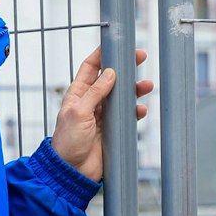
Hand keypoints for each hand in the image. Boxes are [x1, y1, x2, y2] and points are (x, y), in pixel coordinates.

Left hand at [51, 46, 152, 181]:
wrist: (73, 171)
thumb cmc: (68, 142)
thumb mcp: (78, 113)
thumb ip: (95, 92)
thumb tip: (110, 72)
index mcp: (78, 94)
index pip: (91, 68)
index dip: (102, 54)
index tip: (116, 43)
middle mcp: (91, 102)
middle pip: (111, 79)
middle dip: (126, 68)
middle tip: (140, 58)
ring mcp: (103, 116)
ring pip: (122, 97)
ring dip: (135, 90)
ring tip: (147, 86)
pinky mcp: (113, 130)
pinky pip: (127, 116)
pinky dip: (136, 112)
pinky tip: (141, 111)